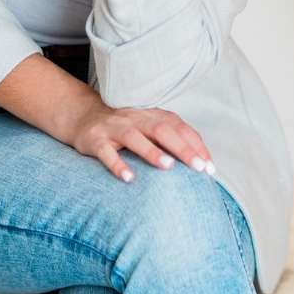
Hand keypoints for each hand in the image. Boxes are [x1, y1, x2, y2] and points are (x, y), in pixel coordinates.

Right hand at [66, 99, 214, 181]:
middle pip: (162, 130)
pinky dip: (117, 165)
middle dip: (183, 148)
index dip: (196, 146)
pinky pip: (106, 153)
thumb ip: (172, 142)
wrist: (83, 118)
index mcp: (152, 115)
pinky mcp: (95, 140)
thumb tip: (203, 164)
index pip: (180, 127)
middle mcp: (136, 118)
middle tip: (199, 168)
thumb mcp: (149, 130)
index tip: (210, 167)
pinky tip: (129, 178)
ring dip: (152, 151)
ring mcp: (114, 128)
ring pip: (135, 137)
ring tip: (168, 166)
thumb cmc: (125, 129)